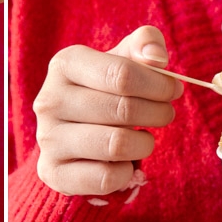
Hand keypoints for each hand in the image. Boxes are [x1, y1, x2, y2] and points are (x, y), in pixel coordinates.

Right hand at [33, 25, 182, 195]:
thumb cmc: (105, 90)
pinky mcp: (52, 172)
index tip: (173, 90)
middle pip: (123, 109)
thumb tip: (157, 57)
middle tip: (165, 114)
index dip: (158, 85)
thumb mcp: (124, 59)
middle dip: (158, 113)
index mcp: (65, 64)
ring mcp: (47, 138)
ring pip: (116, 145)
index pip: (122, 74)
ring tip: (145, 138)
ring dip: (144, 143)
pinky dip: (126, 172)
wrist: (72, 132)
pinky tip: (123, 162)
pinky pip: (106, 177)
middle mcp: (49, 100)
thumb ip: (145, 44)